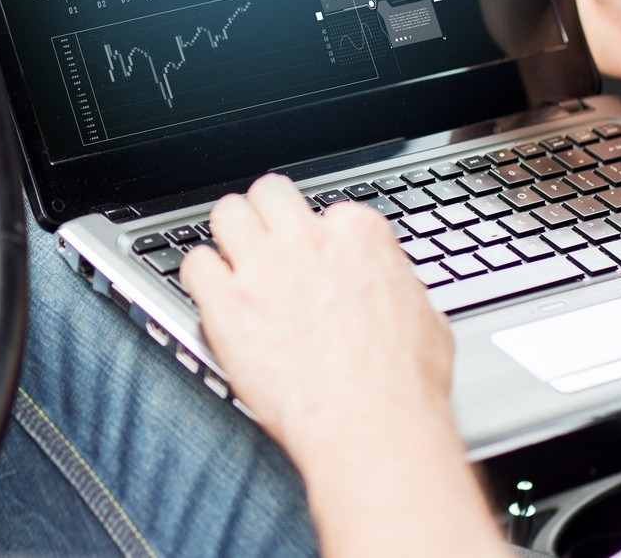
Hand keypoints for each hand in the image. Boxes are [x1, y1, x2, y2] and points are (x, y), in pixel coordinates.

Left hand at [179, 174, 454, 467]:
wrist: (370, 425)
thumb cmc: (402, 383)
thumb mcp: (425, 317)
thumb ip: (398, 287)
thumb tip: (394, 288)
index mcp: (359, 235)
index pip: (327, 211)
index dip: (319, 237)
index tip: (316, 257)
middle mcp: (306, 240)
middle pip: (270, 194)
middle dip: (267, 214)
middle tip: (265, 239)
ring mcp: (262, 269)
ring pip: (227, 213)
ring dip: (229, 232)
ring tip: (232, 255)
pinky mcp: (226, 305)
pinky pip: (194, 264)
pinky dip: (200, 275)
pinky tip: (209, 291)